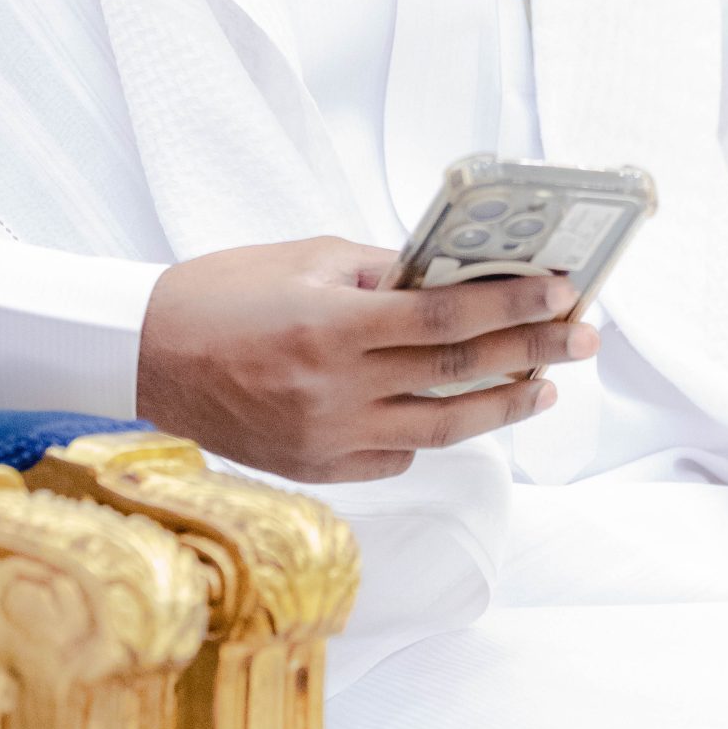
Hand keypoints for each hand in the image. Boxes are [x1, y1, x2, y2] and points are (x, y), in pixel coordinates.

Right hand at [135, 235, 597, 481]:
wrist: (144, 356)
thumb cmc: (223, 292)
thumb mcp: (307, 259)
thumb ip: (383, 272)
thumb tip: (456, 276)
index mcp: (330, 326)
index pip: (445, 318)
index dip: (512, 305)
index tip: (563, 293)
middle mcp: (334, 390)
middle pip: (458, 374)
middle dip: (532, 352)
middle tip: (584, 338)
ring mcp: (327, 438)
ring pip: (441, 429)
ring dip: (502, 406)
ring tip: (544, 386)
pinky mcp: (317, 469)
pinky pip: (397, 455)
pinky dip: (433, 433)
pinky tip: (459, 410)